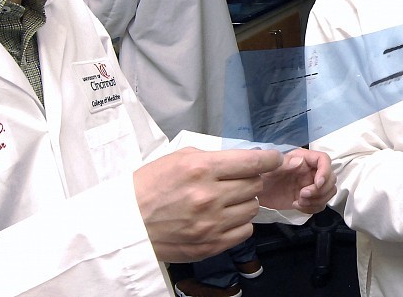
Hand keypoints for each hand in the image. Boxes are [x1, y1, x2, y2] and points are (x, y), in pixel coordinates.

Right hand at [133, 147, 281, 261]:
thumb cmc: (150, 186)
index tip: (274, 159)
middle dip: (250, 180)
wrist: (128, 223)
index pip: (252, 162)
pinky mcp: (211, 244)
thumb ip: (214, 158)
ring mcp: (211, 223)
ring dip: (243, 202)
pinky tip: (224, 218)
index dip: (270, 159)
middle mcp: (210, 196)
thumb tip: (244, 160)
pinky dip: (239, 223)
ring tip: (225, 200)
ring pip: (252, 208)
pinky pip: (244, 231)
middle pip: (255, 185)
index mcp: (201, 169)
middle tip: (235, 181)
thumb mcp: (179, 158)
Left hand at [258, 148, 335, 213]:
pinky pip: (320, 204)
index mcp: (304, 159)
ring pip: (328, 192)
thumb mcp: (271, 168)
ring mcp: (311, 185)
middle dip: (319, 190)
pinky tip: (297, 206)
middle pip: (331, 179)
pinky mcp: (309, 199)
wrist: (258, 192)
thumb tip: (302, 162)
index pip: (324, 160)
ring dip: (317, 200)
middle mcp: (311, 171)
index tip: (316, 184)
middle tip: (302, 195)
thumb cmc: (263, 175)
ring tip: (299, 202)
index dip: (325, 172)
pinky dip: (312, 208)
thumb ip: (286, 163)